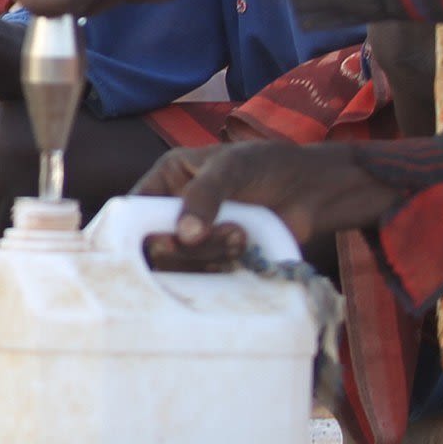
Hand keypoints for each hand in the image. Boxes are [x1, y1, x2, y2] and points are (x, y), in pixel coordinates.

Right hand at [133, 142, 400, 253]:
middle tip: (214, 235)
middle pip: (152, 245)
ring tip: (241, 236)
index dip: (133, 230)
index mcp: (166, 181)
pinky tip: (243, 253)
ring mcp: (195, 240)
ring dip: (207, 256)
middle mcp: (173, 212)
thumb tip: (185, 236)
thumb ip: (205, 196)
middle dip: (182, 246)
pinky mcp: (216, 261)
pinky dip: (218, 271)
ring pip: (177, 266)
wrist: (310, 190)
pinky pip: (202, 278)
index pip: (132, 209)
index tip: (155, 240)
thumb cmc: (268, 165)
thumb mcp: (232, 168)